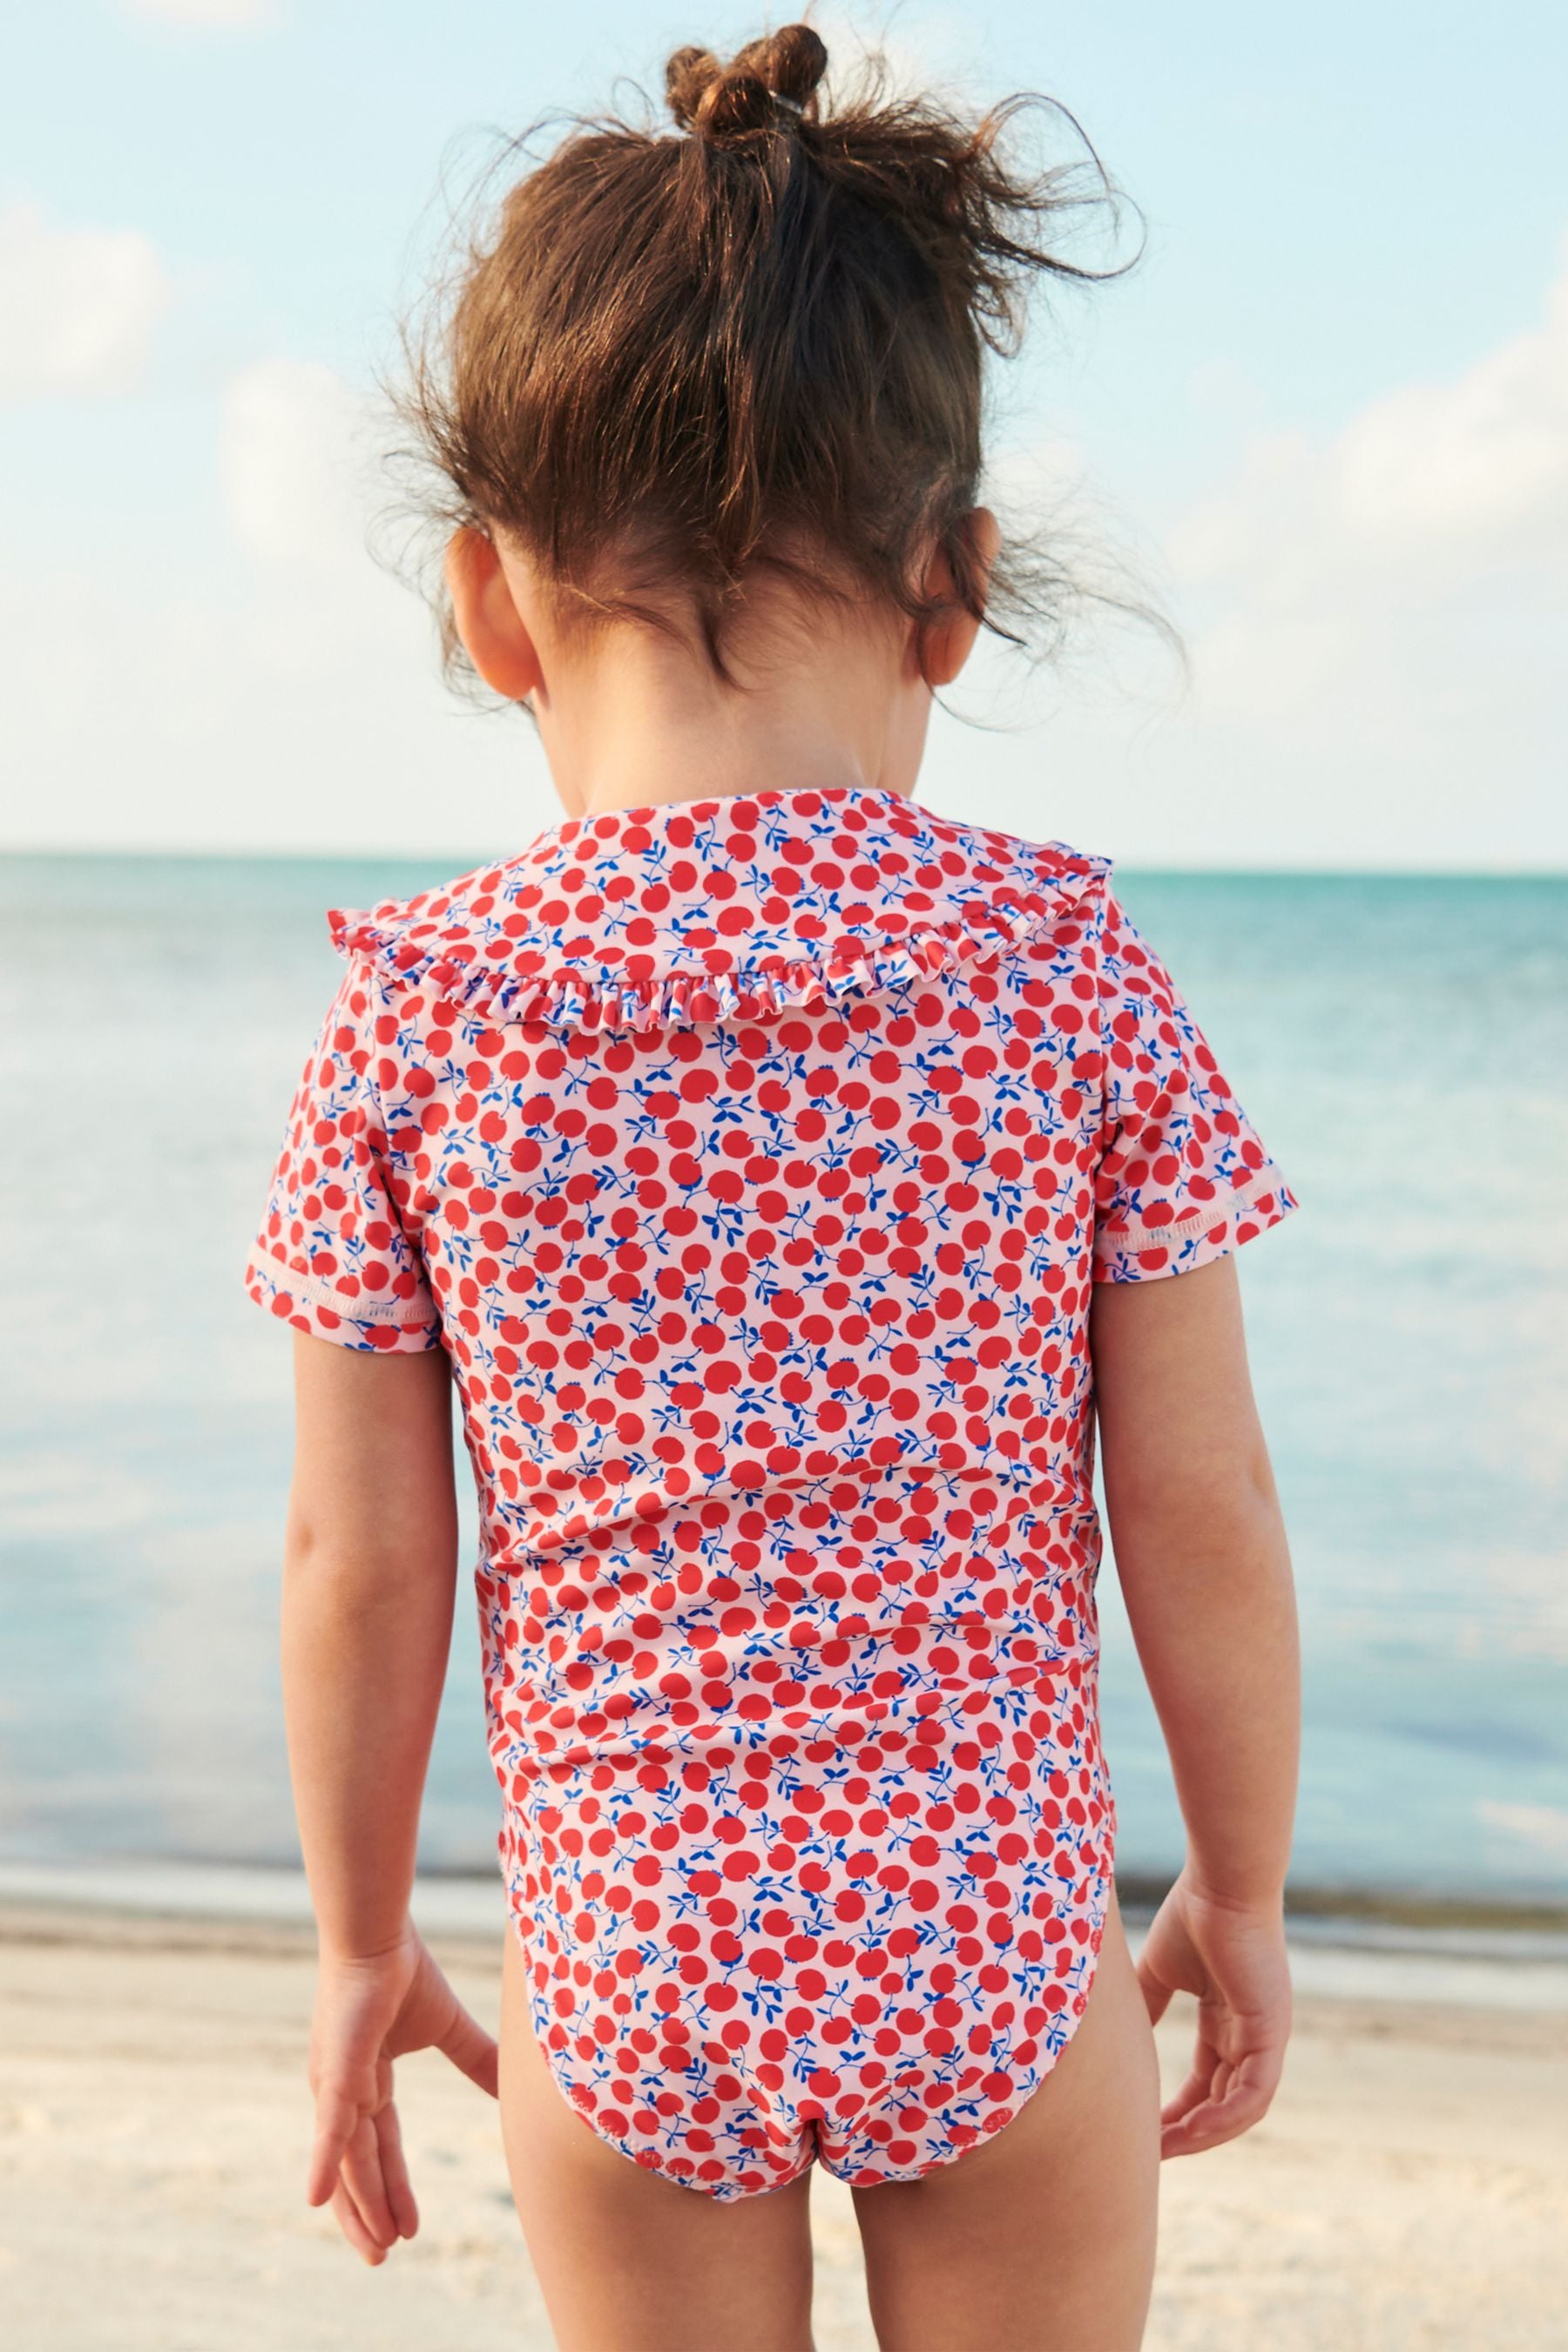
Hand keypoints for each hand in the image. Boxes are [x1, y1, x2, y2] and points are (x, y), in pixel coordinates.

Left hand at [305, 1918, 498, 2262]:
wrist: (381, 1930)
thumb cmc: (405, 1968)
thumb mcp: (448, 2027)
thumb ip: (476, 2059)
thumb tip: (514, 2084)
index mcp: (368, 2080)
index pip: (382, 2146)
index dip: (394, 2187)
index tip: (409, 2230)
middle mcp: (343, 2090)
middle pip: (357, 2166)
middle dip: (369, 2212)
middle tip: (382, 2257)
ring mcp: (334, 2083)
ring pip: (347, 2159)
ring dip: (358, 2205)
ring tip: (373, 2247)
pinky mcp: (335, 2069)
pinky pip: (330, 2126)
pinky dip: (323, 2163)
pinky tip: (317, 2199)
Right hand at [1134, 1866, 1291, 2158]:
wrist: (1221, 1880)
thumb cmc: (1193, 1913)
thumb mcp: (1161, 1970)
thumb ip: (1148, 2005)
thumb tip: (1119, 2036)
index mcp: (1229, 2019)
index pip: (1206, 2081)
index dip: (1177, 2110)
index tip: (1143, 2130)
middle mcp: (1253, 2035)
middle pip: (1222, 2102)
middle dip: (1188, 2132)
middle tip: (1150, 2153)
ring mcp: (1267, 2036)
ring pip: (1241, 2108)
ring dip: (1205, 2134)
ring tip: (1165, 2149)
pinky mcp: (1272, 2031)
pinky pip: (1254, 2093)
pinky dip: (1225, 2117)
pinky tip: (1192, 2129)